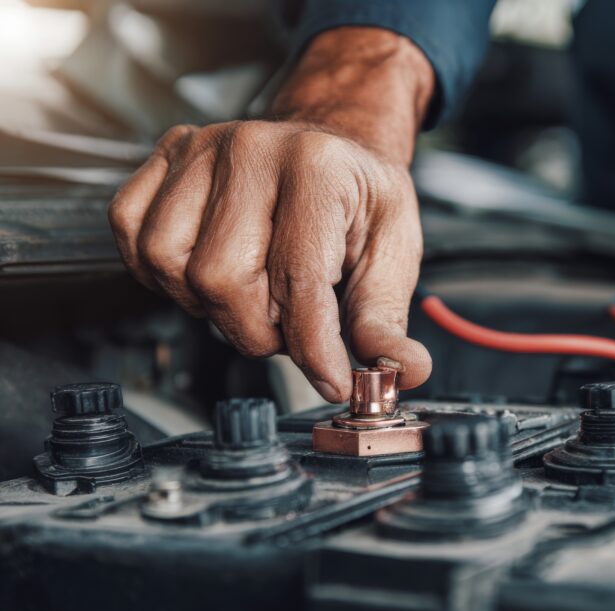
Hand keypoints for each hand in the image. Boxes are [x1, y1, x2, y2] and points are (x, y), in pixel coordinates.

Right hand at [107, 27, 435, 401]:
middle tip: (291, 323)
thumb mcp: (393, 253)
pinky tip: (209, 274)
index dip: (313, 348)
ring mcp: (199, 151)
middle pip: (222, 279)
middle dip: (259, 329)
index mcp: (319, 168)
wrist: (329, 146)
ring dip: (212, 306)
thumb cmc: (359, 198)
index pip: (299, 279)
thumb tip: (401, 370)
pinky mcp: (163, 162)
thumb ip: (385, 318)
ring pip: (170, 266)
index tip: (331, 381)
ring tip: (256, 294)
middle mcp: (251, 150)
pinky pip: (134, 241)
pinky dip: (166, 277)